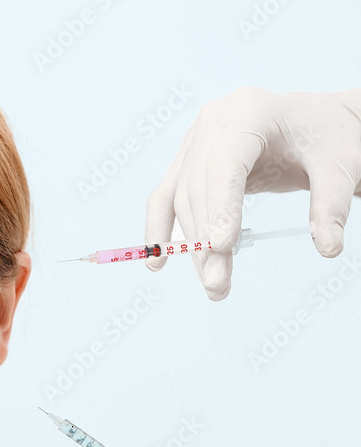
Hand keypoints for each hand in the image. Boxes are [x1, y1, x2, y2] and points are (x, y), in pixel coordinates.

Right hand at [146, 87, 360, 299]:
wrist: (311, 124)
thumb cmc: (325, 138)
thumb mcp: (338, 167)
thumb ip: (331, 205)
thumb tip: (329, 247)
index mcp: (250, 111)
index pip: (225, 162)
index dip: (220, 205)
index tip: (221, 246)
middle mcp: (214, 122)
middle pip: (199, 187)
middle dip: (205, 240)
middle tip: (218, 284)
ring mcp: (194, 141)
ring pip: (181, 200)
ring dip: (192, 246)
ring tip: (212, 283)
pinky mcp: (186, 162)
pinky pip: (166, 198)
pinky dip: (161, 230)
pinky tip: (159, 260)